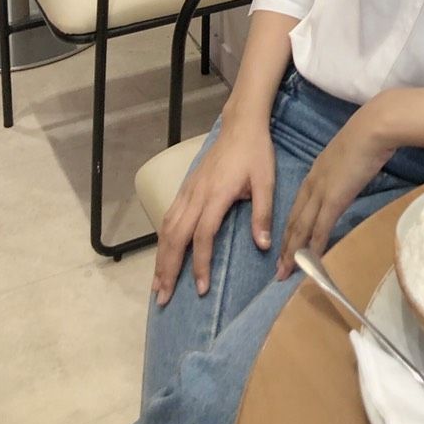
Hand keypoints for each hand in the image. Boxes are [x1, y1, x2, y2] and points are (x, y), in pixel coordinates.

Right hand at [152, 117, 274, 306]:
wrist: (241, 125)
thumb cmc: (256, 153)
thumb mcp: (266, 181)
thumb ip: (263, 213)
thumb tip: (263, 245)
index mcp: (216, 195)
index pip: (203, 236)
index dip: (200, 264)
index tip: (200, 289)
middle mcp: (196, 195)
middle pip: (175, 237)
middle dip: (168, 269)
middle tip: (162, 298)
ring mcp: (187, 191)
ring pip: (167, 229)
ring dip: (160, 258)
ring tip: (156, 285)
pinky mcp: (186, 188)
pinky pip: (168, 217)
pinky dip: (162, 240)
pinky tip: (162, 254)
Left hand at [277, 105, 393, 278]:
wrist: (372, 129)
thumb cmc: (367, 136)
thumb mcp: (350, 154)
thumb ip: (345, 169)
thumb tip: (351, 177)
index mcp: (316, 171)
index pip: (299, 204)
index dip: (292, 226)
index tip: (287, 243)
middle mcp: (313, 183)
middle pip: (295, 219)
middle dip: (286, 245)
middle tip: (279, 268)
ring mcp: (321, 191)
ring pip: (301, 227)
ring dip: (293, 252)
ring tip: (285, 273)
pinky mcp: (333, 199)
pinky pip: (320, 228)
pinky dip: (313, 247)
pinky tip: (309, 262)